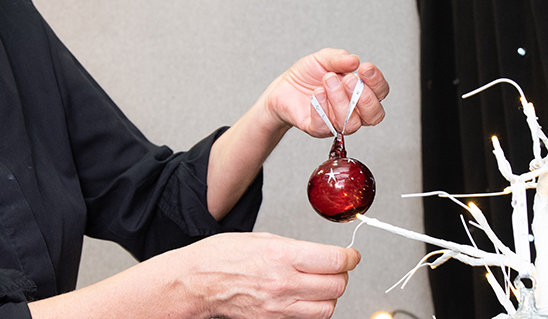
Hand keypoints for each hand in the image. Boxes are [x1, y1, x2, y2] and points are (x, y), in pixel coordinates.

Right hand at [179, 232, 359, 318]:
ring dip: (330, 295)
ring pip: (328, 307)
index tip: (351, 255)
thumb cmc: (219, 257)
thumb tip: (317, 253)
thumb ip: (293, 247)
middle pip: (337, 285)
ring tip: (321, 284)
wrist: (196, 283)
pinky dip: (313, 309)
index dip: (350, 257)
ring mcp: (280, 307)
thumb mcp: (260, 238)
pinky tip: (304, 298)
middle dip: (341, 274)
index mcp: (282, 256)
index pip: (335, 261)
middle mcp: (284, 283)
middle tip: (336, 267)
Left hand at [262, 48, 388, 137]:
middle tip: (347, 79)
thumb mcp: (323, 58)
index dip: (377, 82)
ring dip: (340, 99)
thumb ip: (339, 58)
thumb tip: (354, 60)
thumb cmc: (307, 75)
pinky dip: (321, 108)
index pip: (381, 92)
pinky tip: (317, 93)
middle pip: (374, 115)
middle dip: (363, 96)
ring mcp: (336, 122)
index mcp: (360, 91)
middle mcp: (353, 110)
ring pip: (351, 122)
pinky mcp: (318, 129)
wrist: (283, 87)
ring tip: (327, 80)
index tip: (365, 68)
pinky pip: (326, 126)